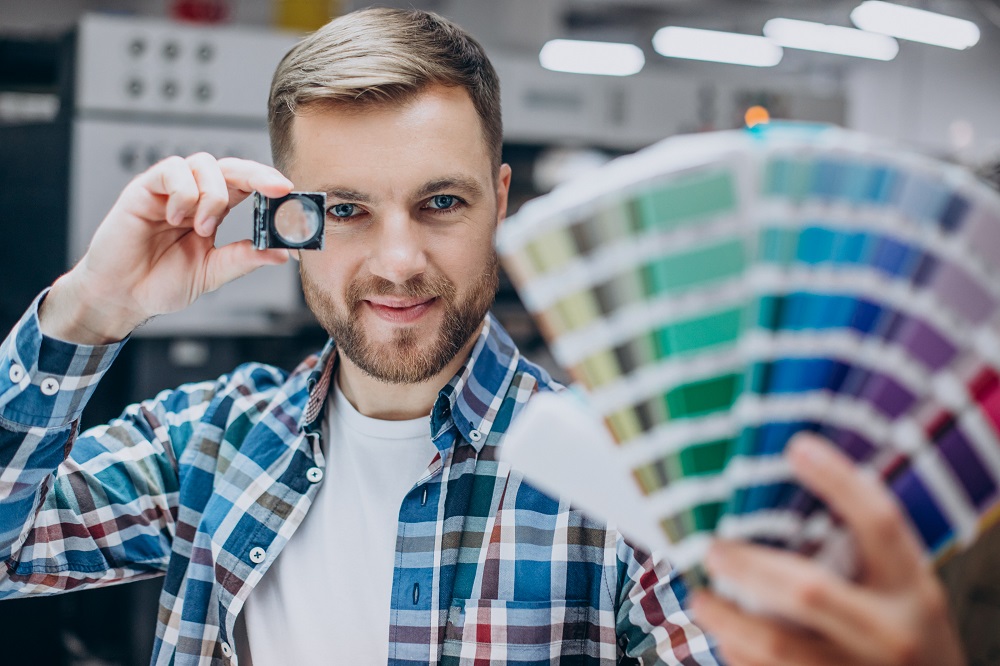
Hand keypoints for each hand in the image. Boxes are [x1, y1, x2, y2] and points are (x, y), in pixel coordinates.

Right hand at [40, 154, 292, 343]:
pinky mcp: (144, 189)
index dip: (267, 183)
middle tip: (276, 189)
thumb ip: (243, 259)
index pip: (245, 186)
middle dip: (257, 174)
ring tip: (200, 227)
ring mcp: (169, 191)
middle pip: (230, 167)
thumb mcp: (212, 273)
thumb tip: (282, 253)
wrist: (121, 296)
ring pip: (203, 164)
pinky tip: (176, 218)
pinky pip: (171, 170)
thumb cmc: (159, 283)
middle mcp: (193, 196)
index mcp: (212, 212)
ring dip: (211, 195)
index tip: (290, 191)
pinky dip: (183, 192)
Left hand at [691, 433, 965, 665]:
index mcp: (914, 592)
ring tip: (701, 600)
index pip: (881, 524)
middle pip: (808, 589)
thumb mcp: (908, 593)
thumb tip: (796, 486)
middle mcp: (891, 634)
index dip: (840, 481)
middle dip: (748, 566)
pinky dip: (740, 656)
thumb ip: (868, 553)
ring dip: (727, 619)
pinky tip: (726, 639)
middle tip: (712, 550)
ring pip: (777, 644)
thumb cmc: (910, 636)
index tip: (797, 447)